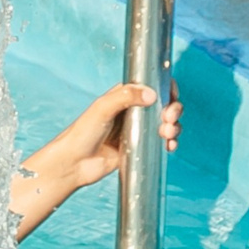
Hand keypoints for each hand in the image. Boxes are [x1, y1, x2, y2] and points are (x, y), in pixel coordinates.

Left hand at [27, 82, 180, 191]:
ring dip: (174, 127)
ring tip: (167, 134)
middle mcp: (134, 111)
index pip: (152, 86)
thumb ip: (125, 97)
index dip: (167, 89)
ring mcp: (138, 130)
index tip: (171, 97)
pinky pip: (161, 142)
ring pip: (166, 124)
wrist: (74, 163)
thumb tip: (151, 94)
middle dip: (173, 110)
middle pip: (164, 105)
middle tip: (168, 119)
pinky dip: (170, 143)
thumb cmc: (82, 132)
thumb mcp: (102, 108)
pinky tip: (169, 146)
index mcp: (125, 96)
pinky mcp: (139, 147)